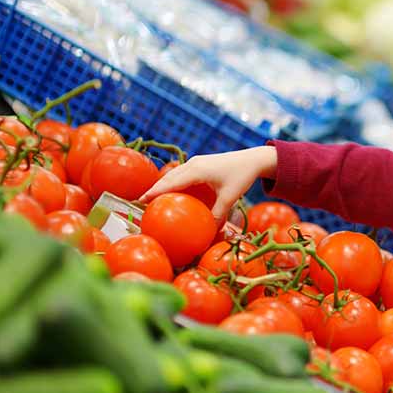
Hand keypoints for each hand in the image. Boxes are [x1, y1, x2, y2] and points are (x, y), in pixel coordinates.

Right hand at [139, 146, 276, 219]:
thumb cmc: (242, 176)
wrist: (252, 159)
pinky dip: (172, 181)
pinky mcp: (199, 163)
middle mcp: (193, 164)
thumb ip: (218, 215)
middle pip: (168, 177)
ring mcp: (196, 162)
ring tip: (150, 198)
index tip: (142, 200)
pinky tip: (169, 192)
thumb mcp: (230, 197)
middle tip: (140, 203)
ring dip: (162, 185)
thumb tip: (208, 233)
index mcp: (198, 170)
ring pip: (173, 174)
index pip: (172, 182)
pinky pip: (181, 173)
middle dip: (154, 189)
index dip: (156, 191)